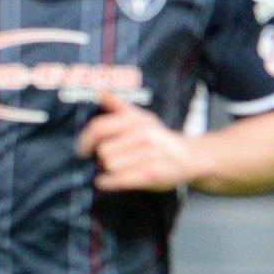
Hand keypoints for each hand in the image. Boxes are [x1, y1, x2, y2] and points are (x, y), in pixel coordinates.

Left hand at [76, 91, 195, 191]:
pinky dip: (108, 182)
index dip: (85, 140)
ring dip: (110, 170)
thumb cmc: (160, 138)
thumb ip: (120, 106)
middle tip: (115, 159)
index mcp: (137, 121)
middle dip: (104, 157)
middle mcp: (144, 135)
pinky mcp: (152, 173)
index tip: (81, 151)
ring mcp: (149, 154)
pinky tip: (107, 181)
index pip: (99, 128)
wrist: (192, 156)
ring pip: (110, 165)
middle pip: (103, 150)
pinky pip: (118, 179)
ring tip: (123, 167)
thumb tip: (101, 91)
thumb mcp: (143, 118)